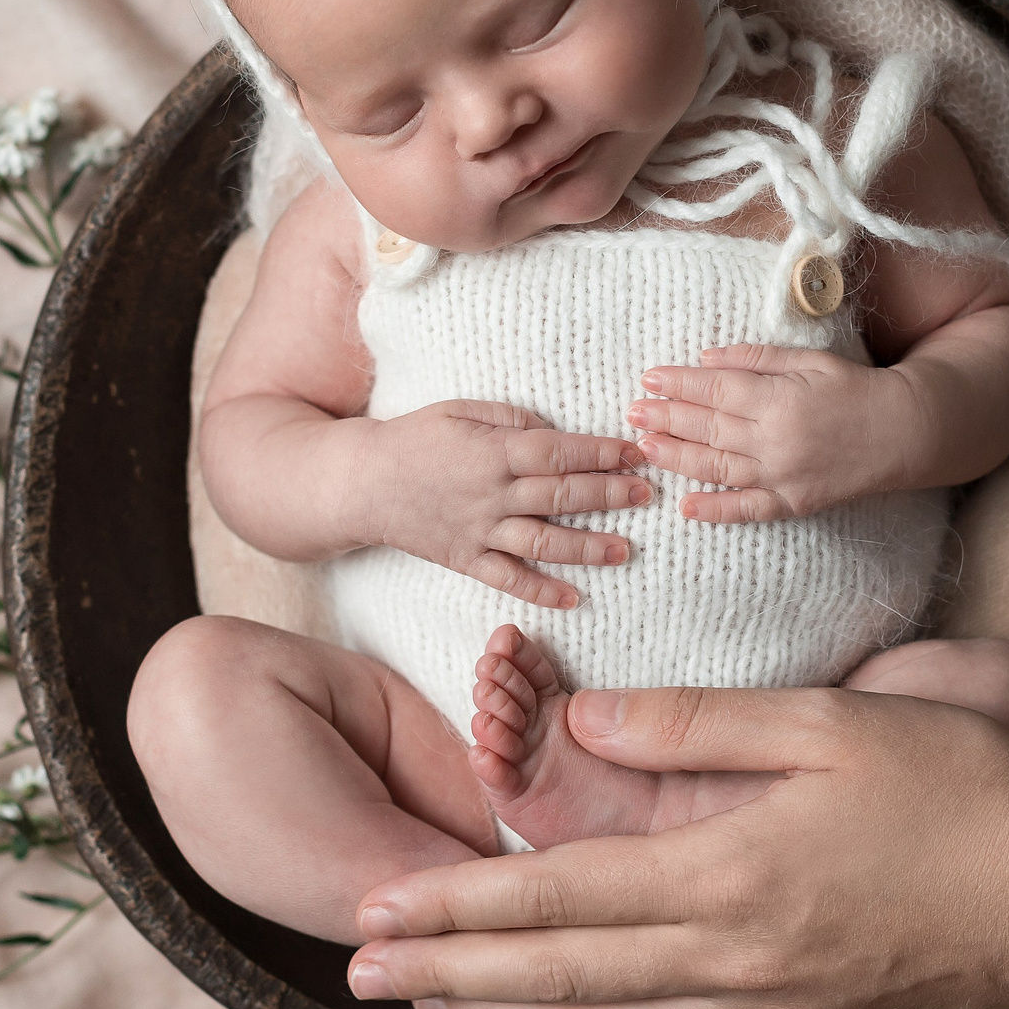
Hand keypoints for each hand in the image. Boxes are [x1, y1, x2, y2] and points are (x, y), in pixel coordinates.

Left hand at [343, 685, 1008, 1008]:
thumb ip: (696, 721)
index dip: (457, 906)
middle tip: (356, 968)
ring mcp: (760, 1002)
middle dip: (447, 972)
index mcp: (728, 875)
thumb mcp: (828, 724)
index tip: (375, 906)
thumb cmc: (958, 792)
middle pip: (556, 977)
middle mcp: (730, 957)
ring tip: (427, 1001)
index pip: (558, 899)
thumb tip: (583, 716)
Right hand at [359, 399, 651, 608]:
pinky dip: (542, 592)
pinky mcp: (466, 560)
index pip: (559, 452)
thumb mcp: (460, 410)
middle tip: (647, 494)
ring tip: (628, 550)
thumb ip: (512, 418)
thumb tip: (555, 432)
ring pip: (544, 543)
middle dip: (609, 495)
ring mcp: (479, 531)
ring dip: (589, 548)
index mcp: (493, 451)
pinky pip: (509, 580)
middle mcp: (491, 494)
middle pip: (561, 497)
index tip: (636, 452)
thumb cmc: (415, 438)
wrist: (361, 483)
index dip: (601, 453)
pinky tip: (575, 598)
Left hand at [624, 344, 920, 520]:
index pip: (715, 390)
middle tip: (632, 411)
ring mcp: (784, 476)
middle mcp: (776, 440)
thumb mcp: (808, 360)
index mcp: (779, 399)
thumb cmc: (856, 387)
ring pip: (718, 468)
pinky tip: (686, 507)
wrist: (905, 432)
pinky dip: (716, 510)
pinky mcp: (795, 503)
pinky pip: (748, 510)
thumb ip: (755, 359)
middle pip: (708, 428)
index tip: (649, 378)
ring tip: (644, 447)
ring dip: (677, 458)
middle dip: (666, 418)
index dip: (679, 384)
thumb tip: (706, 358)